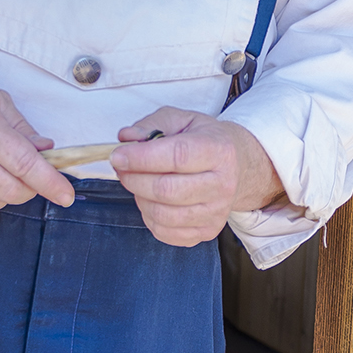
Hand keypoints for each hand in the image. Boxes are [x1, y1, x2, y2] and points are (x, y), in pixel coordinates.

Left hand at [108, 106, 283, 245]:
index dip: (141, 157)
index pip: (177, 157)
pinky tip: (150, 200)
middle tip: (122, 169)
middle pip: (167, 190)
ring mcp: (217, 212)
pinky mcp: (207, 232)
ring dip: (139, 198)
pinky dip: (148, 217)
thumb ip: (151, 125)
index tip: (117, 155)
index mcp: (219, 151)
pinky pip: (165, 232)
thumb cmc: (204, 141)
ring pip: (163, 215)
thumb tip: (127, 137)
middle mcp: (223, 184)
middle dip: (134, 179)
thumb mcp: (181, 120)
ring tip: (137, 183)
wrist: (235, 166)